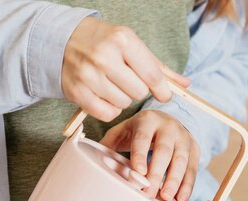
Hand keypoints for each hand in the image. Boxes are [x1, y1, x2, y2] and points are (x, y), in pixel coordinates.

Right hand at [62, 17, 189, 121]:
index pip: (153, 75)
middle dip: (138, 90)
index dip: (162, 90)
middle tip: (127, 81)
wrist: (62, 40)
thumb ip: (159, 67)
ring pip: (123, 104)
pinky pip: (107, 114)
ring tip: (112, 84)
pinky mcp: (77, 92)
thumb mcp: (132, 45)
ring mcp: (89, 75)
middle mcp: (104, 57)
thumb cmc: (104, 42)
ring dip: (122, 99)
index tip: (164, 94)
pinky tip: (104, 96)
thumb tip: (185, 85)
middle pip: (139, 93)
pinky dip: (110, 109)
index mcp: (123, 40)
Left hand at [101, 110, 199, 200]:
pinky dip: (187, 185)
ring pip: (181, 161)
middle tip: (149, 194)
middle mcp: (169, 127)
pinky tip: (180, 198)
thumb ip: (110, 143)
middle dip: (157, 174)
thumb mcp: (124, 130)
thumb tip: (93, 159)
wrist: (168, 120)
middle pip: (164, 151)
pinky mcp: (195, 150)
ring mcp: (184, 138)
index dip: (140, 155)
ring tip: (166, 199)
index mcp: (147, 120)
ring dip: (174, 181)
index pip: (143, 138)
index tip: (137, 173)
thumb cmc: (141, 130)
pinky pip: (193, 169)